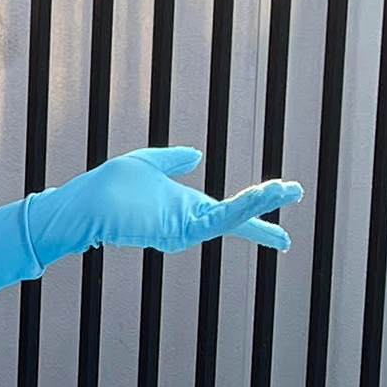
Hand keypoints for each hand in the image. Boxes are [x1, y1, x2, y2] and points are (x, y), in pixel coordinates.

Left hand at [43, 146, 300, 259]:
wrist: (88, 201)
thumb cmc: (109, 188)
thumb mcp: (148, 165)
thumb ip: (173, 160)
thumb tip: (196, 156)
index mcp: (186, 208)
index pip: (227, 214)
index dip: (255, 214)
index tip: (282, 227)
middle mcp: (189, 223)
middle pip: (236, 218)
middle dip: (266, 209)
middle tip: (297, 191)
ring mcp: (186, 230)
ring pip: (231, 218)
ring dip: (259, 204)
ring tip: (286, 190)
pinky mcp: (179, 231)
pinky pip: (216, 221)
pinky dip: (239, 210)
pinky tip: (258, 197)